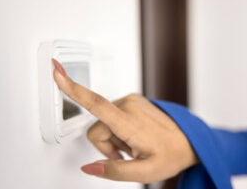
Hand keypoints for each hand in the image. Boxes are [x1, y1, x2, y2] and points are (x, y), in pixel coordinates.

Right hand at [52, 59, 197, 182]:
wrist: (189, 140)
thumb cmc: (172, 154)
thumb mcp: (144, 173)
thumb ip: (114, 171)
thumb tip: (89, 167)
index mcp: (130, 122)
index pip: (95, 103)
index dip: (72, 89)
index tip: (57, 72)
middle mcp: (128, 105)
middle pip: (97, 128)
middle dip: (106, 145)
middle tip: (127, 153)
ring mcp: (131, 101)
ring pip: (104, 122)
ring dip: (114, 137)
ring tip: (134, 144)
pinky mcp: (132, 100)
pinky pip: (113, 115)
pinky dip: (119, 128)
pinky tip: (134, 135)